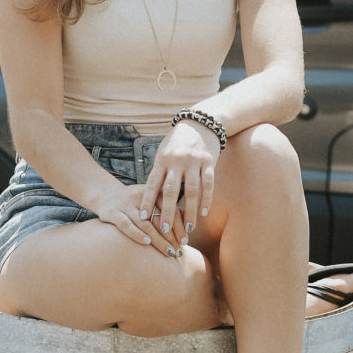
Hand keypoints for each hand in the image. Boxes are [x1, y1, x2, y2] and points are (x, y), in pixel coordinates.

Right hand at [94, 180, 185, 258]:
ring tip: (168, 252)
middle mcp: (140, 195)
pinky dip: (137, 234)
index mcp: (152, 191)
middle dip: (171, 236)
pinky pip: (125, 225)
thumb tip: (188, 221)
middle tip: (179, 250)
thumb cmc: (134, 202)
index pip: (170, 209)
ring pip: (145, 223)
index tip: (186, 241)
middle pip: (159, 217)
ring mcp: (125, 204)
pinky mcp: (112, 212)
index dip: (179, 225)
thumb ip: (167, 208)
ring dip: (158, 240)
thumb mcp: (151, 200)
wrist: (104, 194)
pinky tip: (147, 243)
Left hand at [141, 118, 221, 243]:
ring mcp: (194, 161)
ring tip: (188, 227)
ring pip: (192, 191)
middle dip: (167, 212)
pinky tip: (203, 213)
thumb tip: (151, 197)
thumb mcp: (164, 152)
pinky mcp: (209, 162)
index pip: (153, 184)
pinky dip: (206, 200)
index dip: (148, 201)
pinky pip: (208, 184)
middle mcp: (178, 161)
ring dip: (189, 211)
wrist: (200, 123)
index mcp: (163, 159)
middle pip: (171, 191)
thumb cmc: (178, 142)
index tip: (143, 218)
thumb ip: (160, 172)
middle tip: (165, 230)